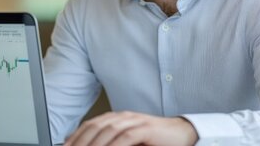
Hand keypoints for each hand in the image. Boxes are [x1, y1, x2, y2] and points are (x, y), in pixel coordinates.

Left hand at [63, 111, 197, 145]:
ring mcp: (135, 121)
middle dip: (80, 141)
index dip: (76, 135)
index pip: (91, 125)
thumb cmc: (155, 141)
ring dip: (94, 144)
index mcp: (118, 118)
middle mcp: (124, 117)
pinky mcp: (146, 128)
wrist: (182, 134)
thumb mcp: (129, 142)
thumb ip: (112, 143)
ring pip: (108, 131)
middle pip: (96, 127)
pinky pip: (126, 137)